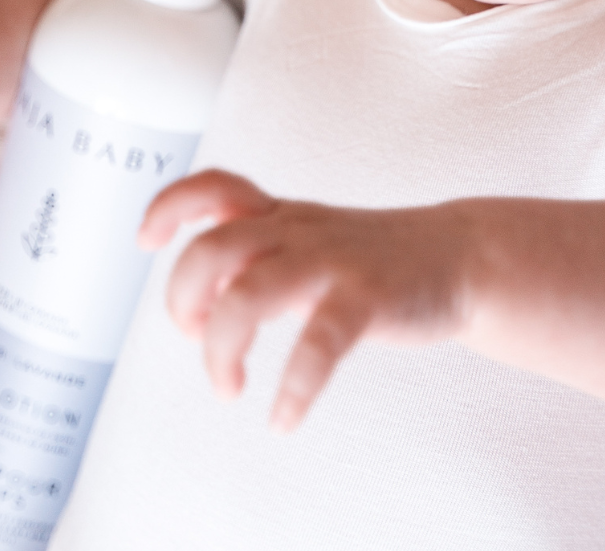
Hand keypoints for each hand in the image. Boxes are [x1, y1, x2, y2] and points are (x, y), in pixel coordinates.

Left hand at [139, 170, 472, 430]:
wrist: (458, 256)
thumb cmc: (372, 255)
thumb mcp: (306, 239)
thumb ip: (254, 253)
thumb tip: (196, 293)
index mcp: (281, 216)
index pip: (215, 187)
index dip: (171, 206)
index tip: (146, 239)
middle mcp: (298, 232)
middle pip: (213, 248)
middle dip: (184, 299)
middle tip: (193, 335)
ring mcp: (332, 262)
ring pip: (250, 293)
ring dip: (222, 349)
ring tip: (229, 384)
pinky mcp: (367, 299)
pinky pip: (318, 346)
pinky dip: (294, 389)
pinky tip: (284, 417)